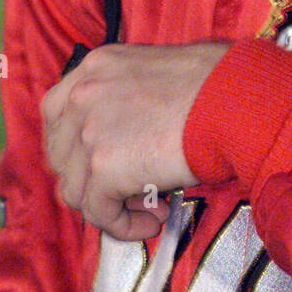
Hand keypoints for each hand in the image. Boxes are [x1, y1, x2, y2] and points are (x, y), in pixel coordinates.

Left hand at [42, 41, 229, 239]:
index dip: (74, 145)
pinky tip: (154, 219)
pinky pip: (99, 213)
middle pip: (60, 155)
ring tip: (151, 206)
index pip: (56, 112)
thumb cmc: (215, 84)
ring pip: (75, 190)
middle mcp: (82, 93)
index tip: (99, 164)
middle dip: (89, 180)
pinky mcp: (104, 166)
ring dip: (110, 206)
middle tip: (128, 190)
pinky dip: (123, 226)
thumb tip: (126, 141)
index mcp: (95, 66)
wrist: (235, 99)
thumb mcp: (155, 73)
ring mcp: (89, 130)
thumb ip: (126, 98)